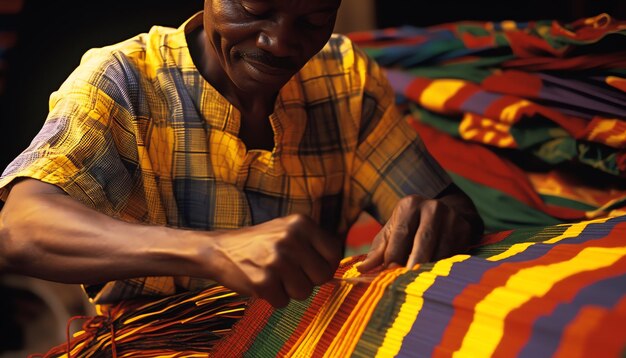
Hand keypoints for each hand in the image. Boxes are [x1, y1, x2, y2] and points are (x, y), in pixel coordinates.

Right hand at [200, 214, 342, 307]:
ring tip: (274, 276)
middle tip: (290, 274)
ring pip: (304, 292)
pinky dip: (273, 298)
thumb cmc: (260, 243)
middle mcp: (291, 239)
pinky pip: (283, 302)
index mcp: (301, 223)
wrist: (219, 250)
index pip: (334, 251)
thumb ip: (313, 243)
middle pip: (322, 276)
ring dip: (290, 291)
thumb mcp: (288, 230)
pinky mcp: (262, 282)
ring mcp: (276, 260)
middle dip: (309, 281)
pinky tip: (261, 282)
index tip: (313, 268)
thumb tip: (340, 265)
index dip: (327, 265)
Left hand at [358, 193, 479, 272]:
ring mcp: (452, 218)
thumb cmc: (412, 227)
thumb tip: (360, 269)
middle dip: (413, 264)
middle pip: (422, 242)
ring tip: (419, 284)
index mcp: (409, 205)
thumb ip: (378, 251)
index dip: (394, 256)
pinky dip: (443, 268)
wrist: (449, 212)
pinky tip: (435, 277)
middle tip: (405, 283)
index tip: (388, 274)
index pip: (400, 235)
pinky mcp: (466, 230)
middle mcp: (432, 208)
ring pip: (440, 251)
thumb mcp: (393, 233)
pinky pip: (454, 255)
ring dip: (429, 270)